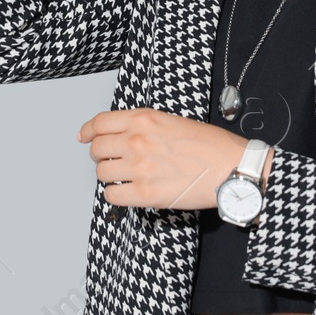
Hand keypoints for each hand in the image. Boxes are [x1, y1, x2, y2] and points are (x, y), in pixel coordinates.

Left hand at [75, 107, 249, 209]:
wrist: (231, 167)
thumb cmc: (210, 145)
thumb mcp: (171, 121)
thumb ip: (143, 125)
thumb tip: (120, 135)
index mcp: (143, 119)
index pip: (100, 123)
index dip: (88, 131)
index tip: (84, 137)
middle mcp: (137, 140)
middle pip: (97, 149)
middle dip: (102, 156)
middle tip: (112, 160)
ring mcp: (139, 167)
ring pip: (102, 173)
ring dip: (110, 176)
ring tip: (126, 177)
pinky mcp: (145, 193)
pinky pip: (112, 196)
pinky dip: (116, 195)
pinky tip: (128, 192)